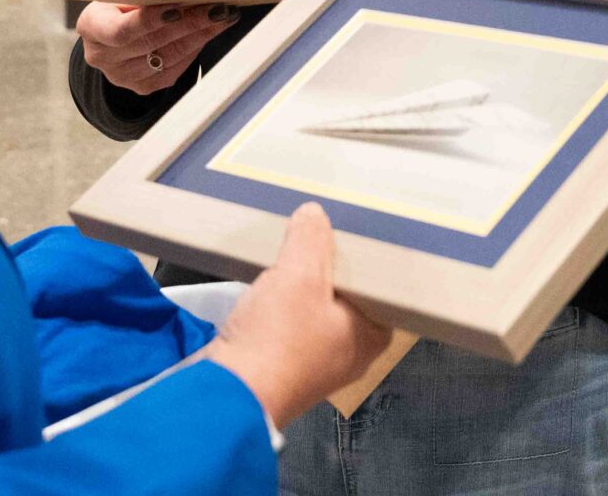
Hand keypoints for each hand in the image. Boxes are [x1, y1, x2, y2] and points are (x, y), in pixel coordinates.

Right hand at [75, 0, 237, 95]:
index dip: (149, 21)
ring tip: (224, 15)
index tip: (179, 7)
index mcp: (92, 26)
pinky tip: (211, 31)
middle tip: (217, 7)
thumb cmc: (129, 2)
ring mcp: (121, 76)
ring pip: (167, 58)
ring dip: (199, 36)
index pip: (120, 30)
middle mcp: (101, 56)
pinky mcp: (142, 87)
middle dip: (188, 23)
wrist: (124, 25)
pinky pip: (174, 70)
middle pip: (150, 43)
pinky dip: (195, 49)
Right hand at [203, 204, 391, 426]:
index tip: (350, 231)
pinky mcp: (284, 369)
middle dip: (327, 267)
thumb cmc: (279, 336)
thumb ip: (311, 239)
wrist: (228, 393)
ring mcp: (316, 366)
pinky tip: (271, 285)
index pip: (379, 287)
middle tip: (317, 231)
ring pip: (315, 311)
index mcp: (372, 336)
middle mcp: (351, 355)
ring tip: (292, 250)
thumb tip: (314, 214)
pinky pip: (290, 327)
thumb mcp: (299, 274)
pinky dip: (281, 307)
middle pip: (345, 296)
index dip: (364, 258)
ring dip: (300, 287)